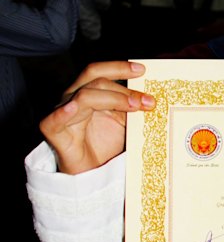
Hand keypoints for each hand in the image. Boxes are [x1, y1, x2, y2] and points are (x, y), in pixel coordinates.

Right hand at [39, 61, 154, 174]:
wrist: (92, 173)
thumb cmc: (105, 146)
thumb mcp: (124, 123)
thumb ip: (133, 108)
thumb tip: (151, 97)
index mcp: (88, 92)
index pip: (100, 72)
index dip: (120, 68)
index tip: (143, 70)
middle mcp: (73, 98)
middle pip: (94, 79)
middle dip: (124, 88)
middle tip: (147, 100)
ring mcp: (62, 113)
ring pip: (85, 96)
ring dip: (114, 99)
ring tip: (134, 107)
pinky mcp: (53, 131)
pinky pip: (54, 120)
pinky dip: (63, 113)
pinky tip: (73, 108)